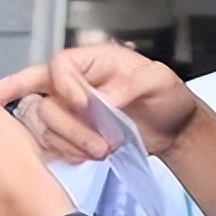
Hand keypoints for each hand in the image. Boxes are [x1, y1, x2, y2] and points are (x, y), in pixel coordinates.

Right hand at [0, 44, 198, 159]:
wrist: (173, 129)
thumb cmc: (165, 96)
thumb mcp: (158, 80)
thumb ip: (129, 84)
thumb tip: (101, 100)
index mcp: (92, 60)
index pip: (59, 65)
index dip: (65, 86)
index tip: (85, 105)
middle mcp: (73, 83)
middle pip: (43, 99)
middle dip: (70, 126)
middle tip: (100, 143)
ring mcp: (67, 110)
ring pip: (41, 124)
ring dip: (68, 143)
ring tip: (101, 151)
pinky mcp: (67, 134)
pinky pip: (49, 145)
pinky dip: (67, 153)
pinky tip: (89, 155)